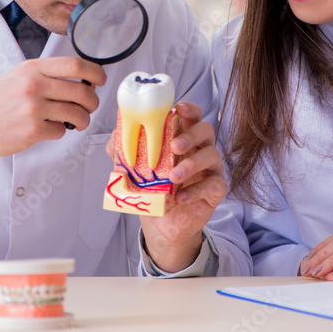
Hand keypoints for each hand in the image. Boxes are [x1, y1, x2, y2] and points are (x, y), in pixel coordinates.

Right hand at [0, 57, 105, 163]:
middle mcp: (34, 85)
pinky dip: (60, 132)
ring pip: (76, 113)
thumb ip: (46, 75)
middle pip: (81, 91)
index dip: (95, 72)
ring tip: (76, 122)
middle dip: (92, 101)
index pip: (75, 64)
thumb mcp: (18, 76)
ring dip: (82, 120)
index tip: (100, 80)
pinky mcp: (32, 130)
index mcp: (33, 68)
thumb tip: (79, 79)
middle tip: (90, 106)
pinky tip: (49, 129)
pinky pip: (61, 131)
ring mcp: (33, 108)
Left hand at [136, 102, 229, 272]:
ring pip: (212, 155)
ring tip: (173, 177)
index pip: (192, 116)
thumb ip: (123, 149)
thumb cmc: (153, 188)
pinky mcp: (216, 190)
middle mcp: (200, 149)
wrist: (161, 222)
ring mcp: (211, 169)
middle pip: (205, 130)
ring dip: (192, 164)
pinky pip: (215, 185)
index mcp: (183, 137)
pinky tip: (180, 196)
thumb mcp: (133, 167)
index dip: (189, 109)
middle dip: (191, 135)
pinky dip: (196, 190)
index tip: (179, 109)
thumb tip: (116, 133)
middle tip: (174, 146)